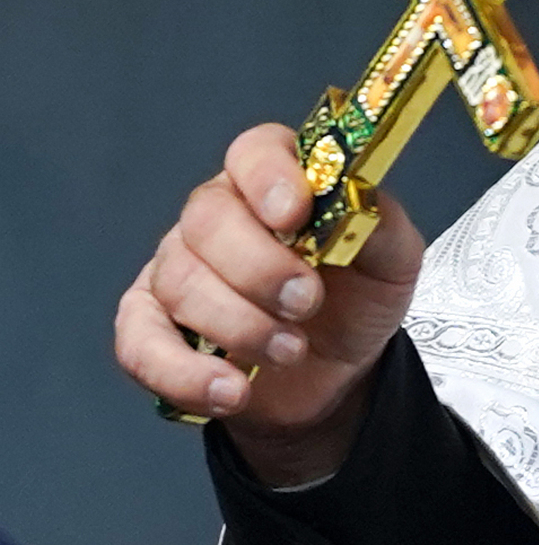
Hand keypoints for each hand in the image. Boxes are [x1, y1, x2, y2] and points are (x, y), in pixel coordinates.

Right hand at [114, 123, 423, 480]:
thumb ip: (380, 224)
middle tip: (305, 303)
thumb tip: (358, 201)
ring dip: (239, 325)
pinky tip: (230, 390)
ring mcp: (176, 269)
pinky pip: (140, 342)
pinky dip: (183, 372)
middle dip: (259, 268)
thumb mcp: (391, 262)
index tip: (294, 215)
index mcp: (274, 183)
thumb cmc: (355, 302)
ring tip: (290, 352)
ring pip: (180, 282)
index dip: (267, 178)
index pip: (253, 153)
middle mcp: (217, 217)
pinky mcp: (151, 326)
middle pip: (207, 218)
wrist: (336, 376)